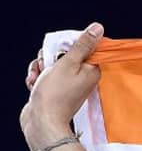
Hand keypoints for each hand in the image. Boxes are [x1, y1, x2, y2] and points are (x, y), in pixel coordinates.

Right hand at [20, 23, 103, 150]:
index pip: (85, 47)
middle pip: (65, 54)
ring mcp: (69, 84)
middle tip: (47, 65)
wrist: (42, 121)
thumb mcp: (68, 63)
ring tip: (38, 78)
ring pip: (52, 64)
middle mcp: (83, 77)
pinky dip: (37, 78)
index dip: (69, 45)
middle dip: (50, 56)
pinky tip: (35, 85)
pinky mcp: (56, 90)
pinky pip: (45, 76)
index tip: (60, 51)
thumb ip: (82, 45)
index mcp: (92, 70)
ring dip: (40, 67)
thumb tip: (98, 28)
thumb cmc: (55, 94)